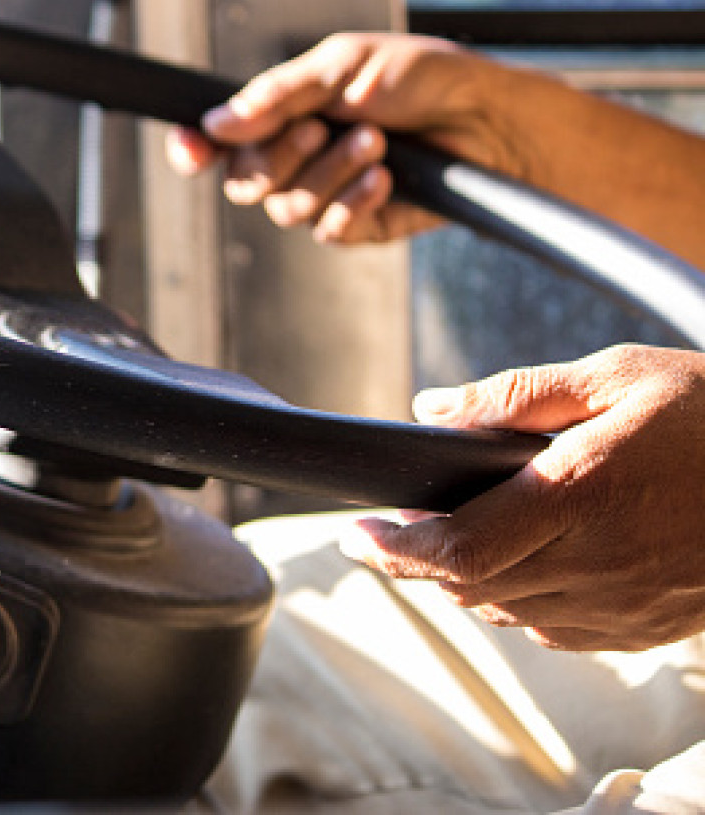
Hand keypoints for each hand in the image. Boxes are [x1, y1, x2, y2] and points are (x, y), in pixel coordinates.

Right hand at [166, 33, 527, 243]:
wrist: (487, 118)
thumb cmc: (421, 78)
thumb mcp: (341, 65)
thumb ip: (276, 97)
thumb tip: (216, 124)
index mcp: (282, 113)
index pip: (218, 143)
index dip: (194, 150)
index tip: (190, 149)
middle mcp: (295, 157)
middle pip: (244, 182)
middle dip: (281, 156)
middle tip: (322, 126)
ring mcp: (323, 194)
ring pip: (285, 209)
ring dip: (330, 172)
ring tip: (376, 141)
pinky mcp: (356, 225)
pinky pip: (328, 231)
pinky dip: (355, 201)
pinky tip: (386, 177)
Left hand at [339, 344, 704, 652]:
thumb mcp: (616, 376)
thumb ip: (515, 395)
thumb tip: (430, 409)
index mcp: (579, 495)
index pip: (456, 548)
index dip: (394, 547)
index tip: (358, 529)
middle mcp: (597, 562)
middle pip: (469, 588)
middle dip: (413, 564)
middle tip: (381, 534)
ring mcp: (626, 604)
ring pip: (507, 614)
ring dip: (460, 584)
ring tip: (439, 543)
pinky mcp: (649, 627)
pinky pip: (557, 633)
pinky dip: (514, 606)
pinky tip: (512, 571)